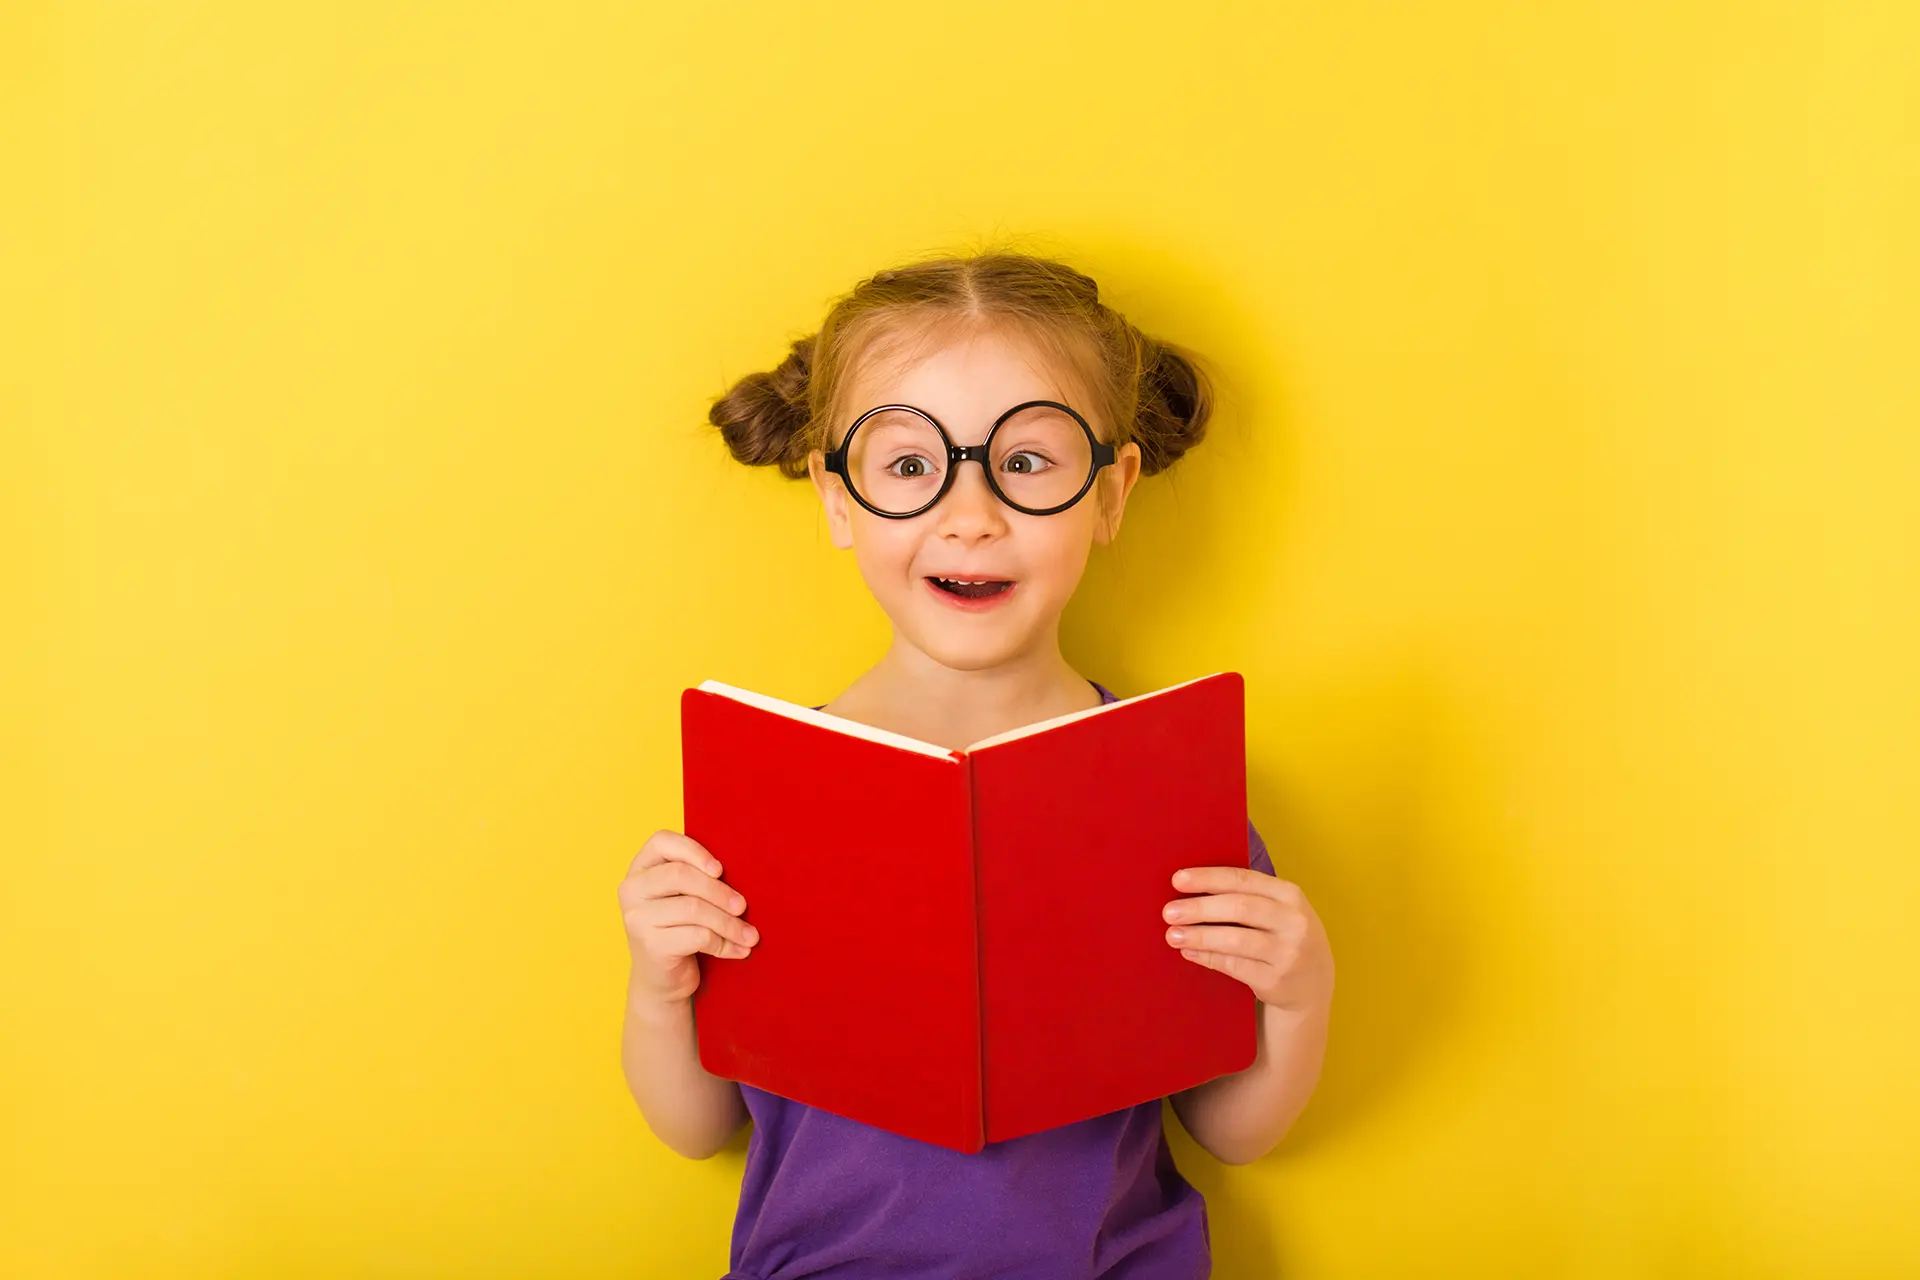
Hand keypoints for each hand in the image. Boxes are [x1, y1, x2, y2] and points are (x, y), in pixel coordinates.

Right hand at [619, 829, 757, 1005]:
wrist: (661, 981)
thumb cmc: (679, 930)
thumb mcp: (681, 897)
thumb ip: (696, 877)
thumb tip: (743, 868)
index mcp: (640, 869)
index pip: (662, 842)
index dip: (694, 851)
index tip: (720, 869)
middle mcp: (632, 890)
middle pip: (682, 876)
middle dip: (719, 891)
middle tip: (743, 907)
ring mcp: (638, 918)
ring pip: (694, 908)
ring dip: (729, 923)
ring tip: (750, 935)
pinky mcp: (651, 945)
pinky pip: (698, 936)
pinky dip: (725, 943)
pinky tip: (739, 950)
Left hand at [1164, 867, 1333, 1014]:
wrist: (1312, 986)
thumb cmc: (1283, 938)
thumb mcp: (1279, 911)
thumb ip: (1247, 897)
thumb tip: (1191, 888)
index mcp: (1290, 895)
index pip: (1244, 880)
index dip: (1208, 878)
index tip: (1177, 880)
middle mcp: (1293, 922)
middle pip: (1239, 908)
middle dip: (1200, 908)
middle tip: (1169, 911)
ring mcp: (1287, 953)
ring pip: (1235, 940)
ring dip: (1199, 936)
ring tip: (1173, 935)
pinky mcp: (1276, 980)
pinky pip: (1234, 965)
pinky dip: (1208, 957)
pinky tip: (1190, 952)